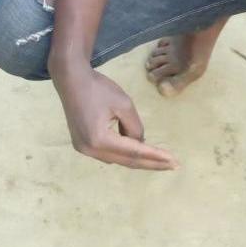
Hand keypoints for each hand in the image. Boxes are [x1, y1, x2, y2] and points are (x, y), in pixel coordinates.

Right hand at [51, 63, 178, 169]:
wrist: (71, 80)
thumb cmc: (99, 89)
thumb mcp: (124, 104)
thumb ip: (135, 126)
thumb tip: (140, 142)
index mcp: (100, 140)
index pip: (134, 152)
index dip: (155, 157)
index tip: (174, 162)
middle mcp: (90, 150)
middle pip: (126, 161)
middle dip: (150, 163)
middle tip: (172, 166)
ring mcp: (84, 149)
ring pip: (117, 159)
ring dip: (137, 158)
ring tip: (159, 159)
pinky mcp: (82, 144)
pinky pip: (108, 152)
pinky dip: (124, 151)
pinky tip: (137, 148)